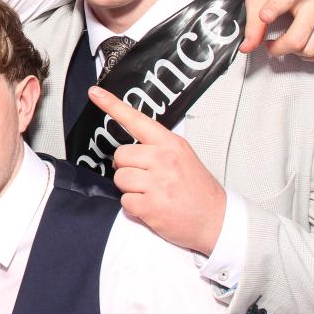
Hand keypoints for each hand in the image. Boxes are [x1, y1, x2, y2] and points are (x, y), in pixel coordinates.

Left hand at [88, 85, 225, 255]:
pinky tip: (152, 208)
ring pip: (120, 178)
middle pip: (120, 155)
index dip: (112, 105)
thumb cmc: (198, 190)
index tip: (95, 93)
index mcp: (170, 144)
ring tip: (152, 194)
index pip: (136, 119)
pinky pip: (125, 202)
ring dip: (131, 190)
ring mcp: (157, 183)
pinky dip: (135, 208)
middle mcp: (163, 159)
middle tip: (148, 179)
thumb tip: (127, 152)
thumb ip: (157, 148)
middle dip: (128, 168)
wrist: (217, 220)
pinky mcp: (152, 206)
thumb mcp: (183, 156)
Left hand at [239, 0, 313, 59]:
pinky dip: (308, 55)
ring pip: (311, 49)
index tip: (264, 16)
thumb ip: (252, 24)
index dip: (273, 10)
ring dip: (293, 53)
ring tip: (284, 42)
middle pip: (298, 38)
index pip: (284, 1)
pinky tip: (299, 45)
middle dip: (279, 48)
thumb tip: (247, 48)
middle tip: (269, 45)